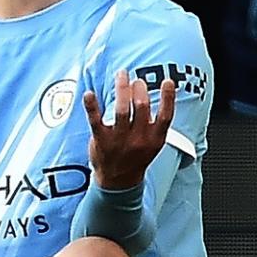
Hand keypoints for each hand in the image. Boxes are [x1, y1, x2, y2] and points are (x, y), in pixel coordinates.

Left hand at [82, 71, 176, 189]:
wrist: (118, 181)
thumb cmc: (136, 157)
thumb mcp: (153, 144)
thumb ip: (156, 124)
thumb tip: (160, 95)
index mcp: (154, 139)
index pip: (165, 116)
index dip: (168, 98)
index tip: (167, 81)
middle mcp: (138, 139)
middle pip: (142, 107)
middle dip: (139, 89)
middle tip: (136, 80)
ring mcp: (119, 139)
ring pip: (122, 109)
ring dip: (122, 88)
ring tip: (122, 75)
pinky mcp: (101, 139)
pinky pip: (95, 120)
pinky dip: (92, 106)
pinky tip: (89, 94)